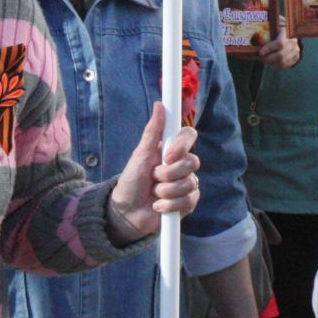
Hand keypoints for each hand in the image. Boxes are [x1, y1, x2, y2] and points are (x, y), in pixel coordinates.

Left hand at [106, 102, 199, 244]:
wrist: (125, 212)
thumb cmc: (131, 180)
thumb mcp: (139, 155)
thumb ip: (152, 131)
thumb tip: (160, 104)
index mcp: (171, 150)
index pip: (189, 136)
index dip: (182, 145)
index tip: (168, 155)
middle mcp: (181, 165)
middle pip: (192, 161)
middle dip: (168, 173)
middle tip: (153, 178)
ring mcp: (186, 184)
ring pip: (190, 183)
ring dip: (166, 191)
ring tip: (153, 194)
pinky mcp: (187, 203)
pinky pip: (189, 200)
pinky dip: (169, 205)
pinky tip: (158, 206)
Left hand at [259, 34, 300, 69]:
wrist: (291, 35)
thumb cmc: (278, 32)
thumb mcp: (273, 30)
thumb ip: (265, 36)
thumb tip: (251, 47)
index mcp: (287, 33)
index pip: (280, 43)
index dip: (269, 49)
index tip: (260, 52)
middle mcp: (293, 43)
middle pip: (280, 55)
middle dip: (268, 58)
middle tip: (260, 57)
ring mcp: (296, 51)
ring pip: (282, 62)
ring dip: (270, 63)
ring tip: (264, 59)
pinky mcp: (296, 58)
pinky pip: (284, 65)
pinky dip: (276, 65)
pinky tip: (270, 62)